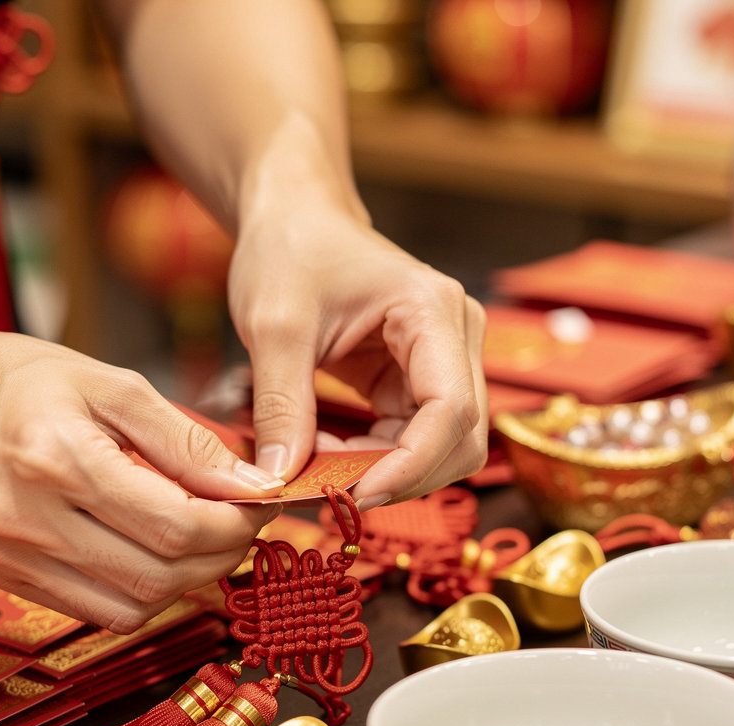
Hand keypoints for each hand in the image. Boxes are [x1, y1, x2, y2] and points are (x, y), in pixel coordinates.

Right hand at [0, 328, 283, 632]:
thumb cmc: (24, 380)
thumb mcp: (114, 385)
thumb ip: (187, 441)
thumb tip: (251, 486)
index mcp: (56, 459)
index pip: (175, 525)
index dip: (235, 524)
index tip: (259, 505)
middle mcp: (27, 520)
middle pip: (160, 575)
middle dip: (221, 555)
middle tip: (241, 523)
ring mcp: (11, 557)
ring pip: (134, 606)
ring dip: (187, 581)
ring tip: (200, 538)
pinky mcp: (7, 578)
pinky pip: (99, 613)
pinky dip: (143, 592)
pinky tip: (155, 553)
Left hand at [227, 200, 487, 510]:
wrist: (295, 220)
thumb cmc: (289, 251)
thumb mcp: (273, 326)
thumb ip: (282, 407)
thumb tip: (280, 480)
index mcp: (434, 312)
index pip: (451, 410)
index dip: (410, 467)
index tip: (355, 496)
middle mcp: (454, 338)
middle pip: (460, 441)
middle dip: (397, 477)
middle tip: (328, 487)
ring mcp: (442, 363)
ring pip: (439, 450)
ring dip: (382, 472)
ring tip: (316, 460)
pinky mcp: (417, 382)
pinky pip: (409, 442)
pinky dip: (371, 460)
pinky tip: (325, 449)